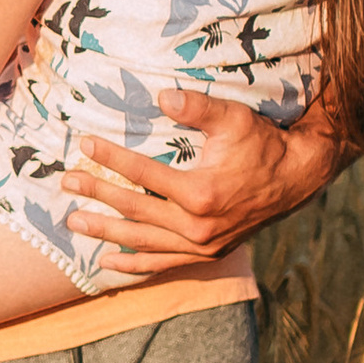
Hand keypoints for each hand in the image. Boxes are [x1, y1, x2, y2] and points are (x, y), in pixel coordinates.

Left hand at [62, 87, 337, 274]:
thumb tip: (162, 97)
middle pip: (135, 209)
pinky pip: (163, 264)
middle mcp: (198, 227)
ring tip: (73, 222)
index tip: (84, 145)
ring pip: (143, 242)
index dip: (111, 158)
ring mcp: (202, 246)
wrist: (297, 179)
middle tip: (66, 183)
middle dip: (97, 194)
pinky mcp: (207, 255)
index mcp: (201, 193)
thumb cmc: (264, 144)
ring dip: (106, 233)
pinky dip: (134, 265)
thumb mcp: (235, 119)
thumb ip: (198, 107)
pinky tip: (106, 263)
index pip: (143, 174)